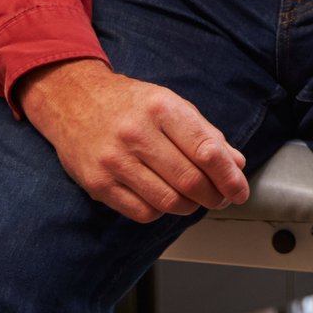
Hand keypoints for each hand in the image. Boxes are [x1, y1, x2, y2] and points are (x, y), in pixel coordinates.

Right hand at [15, 59, 249, 222]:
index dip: (229, 176)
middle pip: (189, 180)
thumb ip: (205, 133)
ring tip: (195, 199)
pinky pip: (142, 212)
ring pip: (168, 201)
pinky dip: (161, 212)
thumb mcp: (171, 104)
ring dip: (190, 206)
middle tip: (222, 198)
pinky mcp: (97, 183)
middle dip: (214, 196)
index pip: (206, 150)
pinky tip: (164, 198)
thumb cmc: (129, 103)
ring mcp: (114, 160)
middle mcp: (137, 134)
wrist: (72, 100)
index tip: (240, 190)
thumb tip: (236, 164)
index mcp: (161, 108)